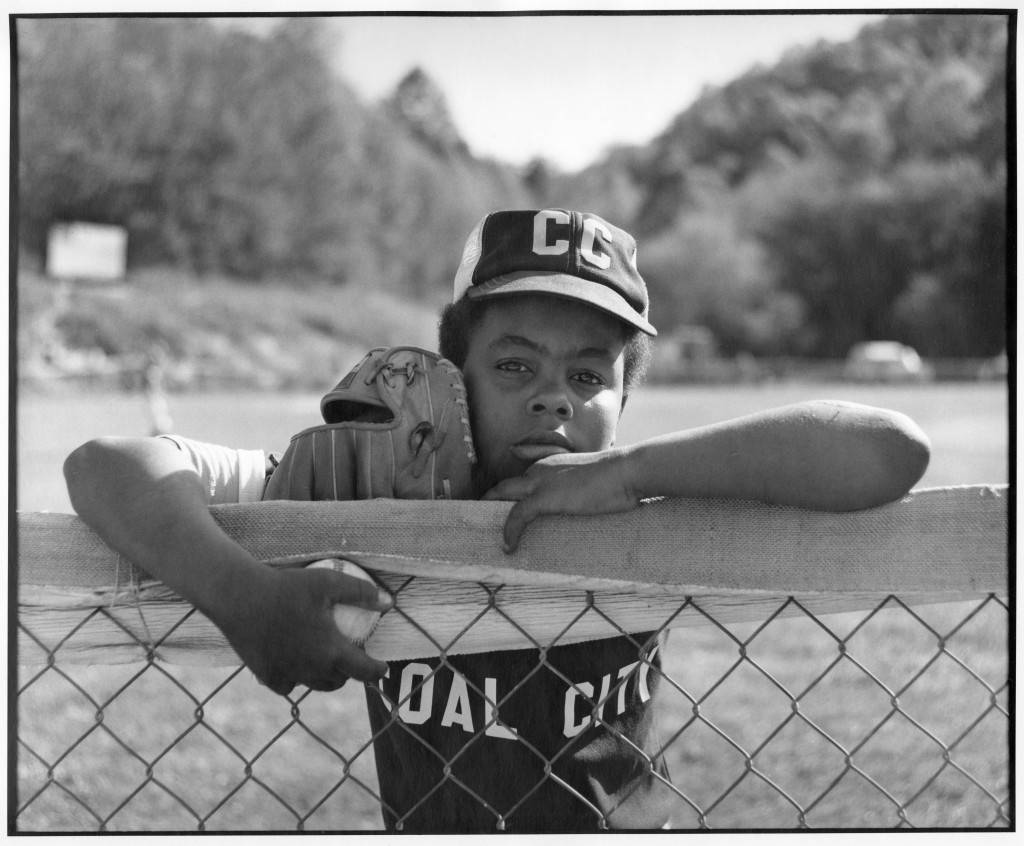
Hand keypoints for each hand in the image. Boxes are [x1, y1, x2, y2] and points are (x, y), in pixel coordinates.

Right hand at [218, 564, 392, 695]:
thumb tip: (390, 602)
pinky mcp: (267, 675)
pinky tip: (296, 664)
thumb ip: (362, 593)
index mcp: (331, 651)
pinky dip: (297, 678)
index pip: (364, 672)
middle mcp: (311, 670)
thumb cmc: (286, 587)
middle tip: (352, 657)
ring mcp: (288, 675)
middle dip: (351, 673)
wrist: (240, 597)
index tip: (383, 668)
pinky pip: (289, 684)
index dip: (377, 671)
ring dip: (326, 677)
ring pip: (315, 685)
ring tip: (327, 662)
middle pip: (339, 681)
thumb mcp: (329, 582)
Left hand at [482, 449, 638, 553]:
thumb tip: (579, 505)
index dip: (507, 496)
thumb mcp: (591, 481)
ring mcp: (540, 482)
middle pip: (504, 487)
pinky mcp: (544, 497)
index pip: (519, 480)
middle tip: (479, 522)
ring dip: (491, 515)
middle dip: (489, 503)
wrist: (626, 471)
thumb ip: (578, 490)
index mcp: (549, 465)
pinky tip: (508, 546)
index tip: (500, 511)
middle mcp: (539, 470)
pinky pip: (517, 515)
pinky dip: (510, 531)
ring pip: (503, 496)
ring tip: (484, 536)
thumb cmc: (617, 478)